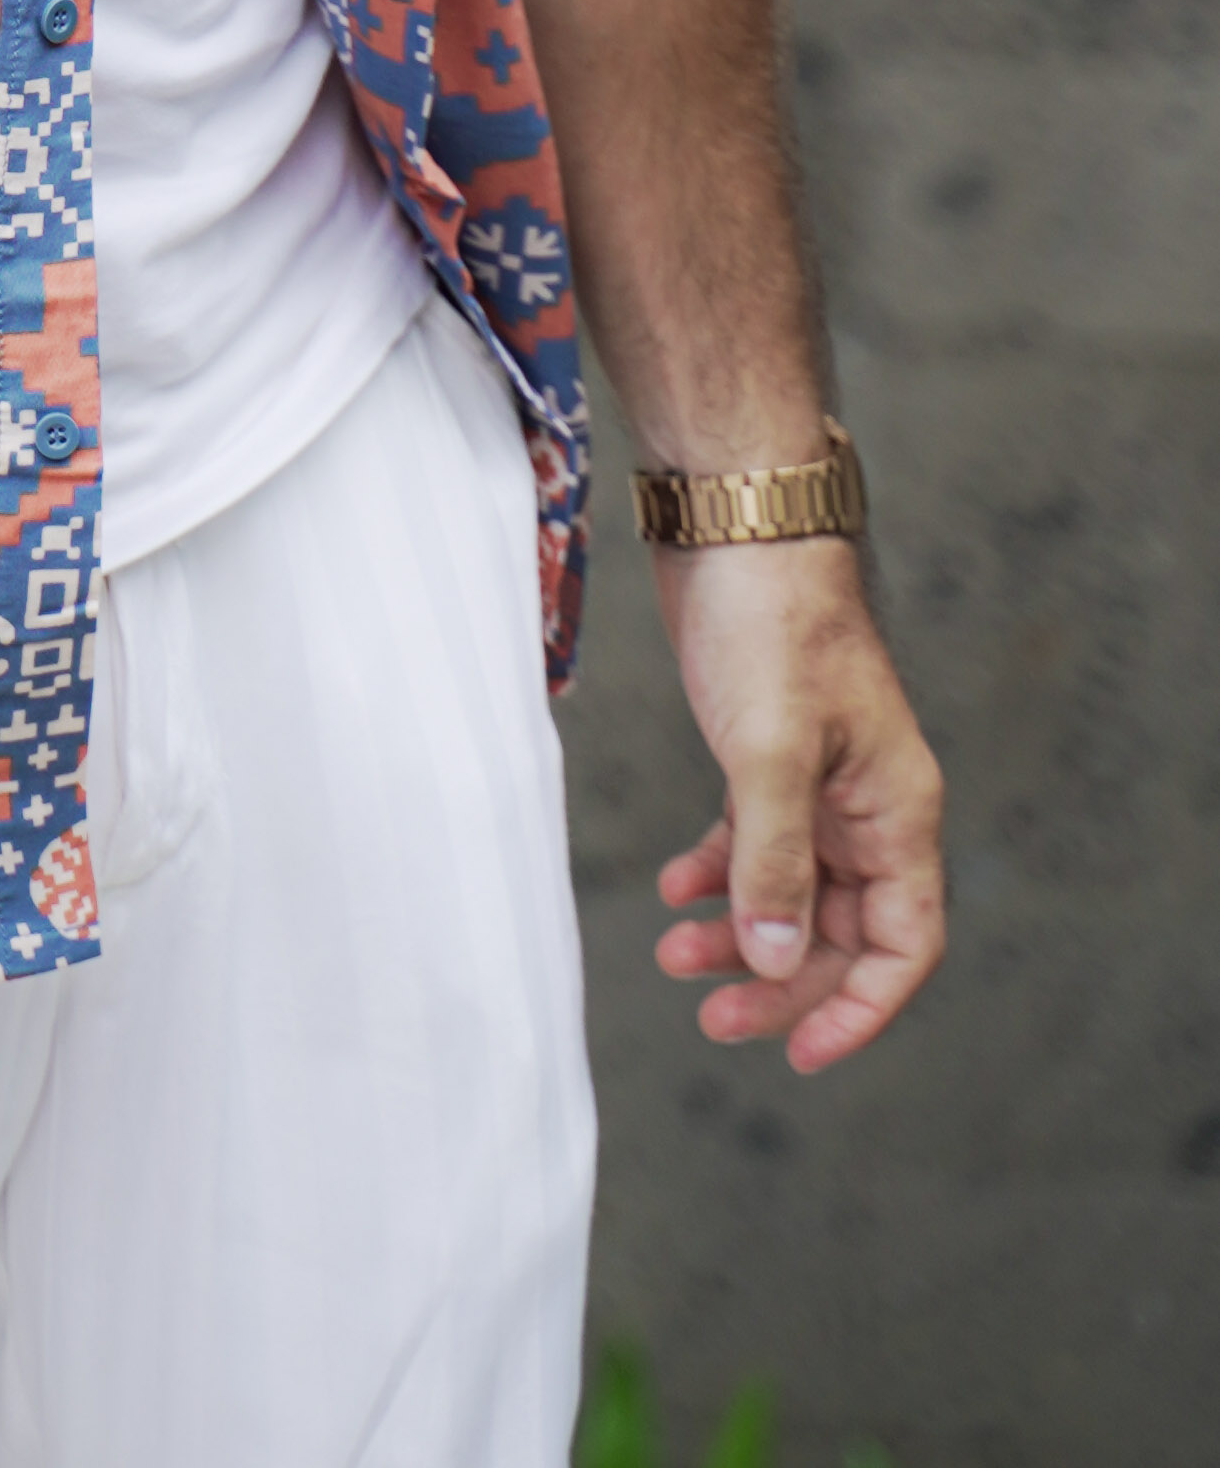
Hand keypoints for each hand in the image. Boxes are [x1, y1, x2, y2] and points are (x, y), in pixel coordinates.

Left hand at [651, 538, 946, 1073]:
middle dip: (780, 979)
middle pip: (840, 929)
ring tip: (672, 952)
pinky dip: (717, 871)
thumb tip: (775, 962)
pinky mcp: (767, 751)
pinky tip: (672, 888)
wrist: (735, 522)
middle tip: (711, 1014)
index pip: (903, 943)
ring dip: (740, 930)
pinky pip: (754, 840)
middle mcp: (868, 804)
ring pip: (790, 888)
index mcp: (896, 810)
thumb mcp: (768, 750)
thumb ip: (772, 860)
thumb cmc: (770, 621)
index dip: (858, 1008)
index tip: (798, 1054)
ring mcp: (818, 778)